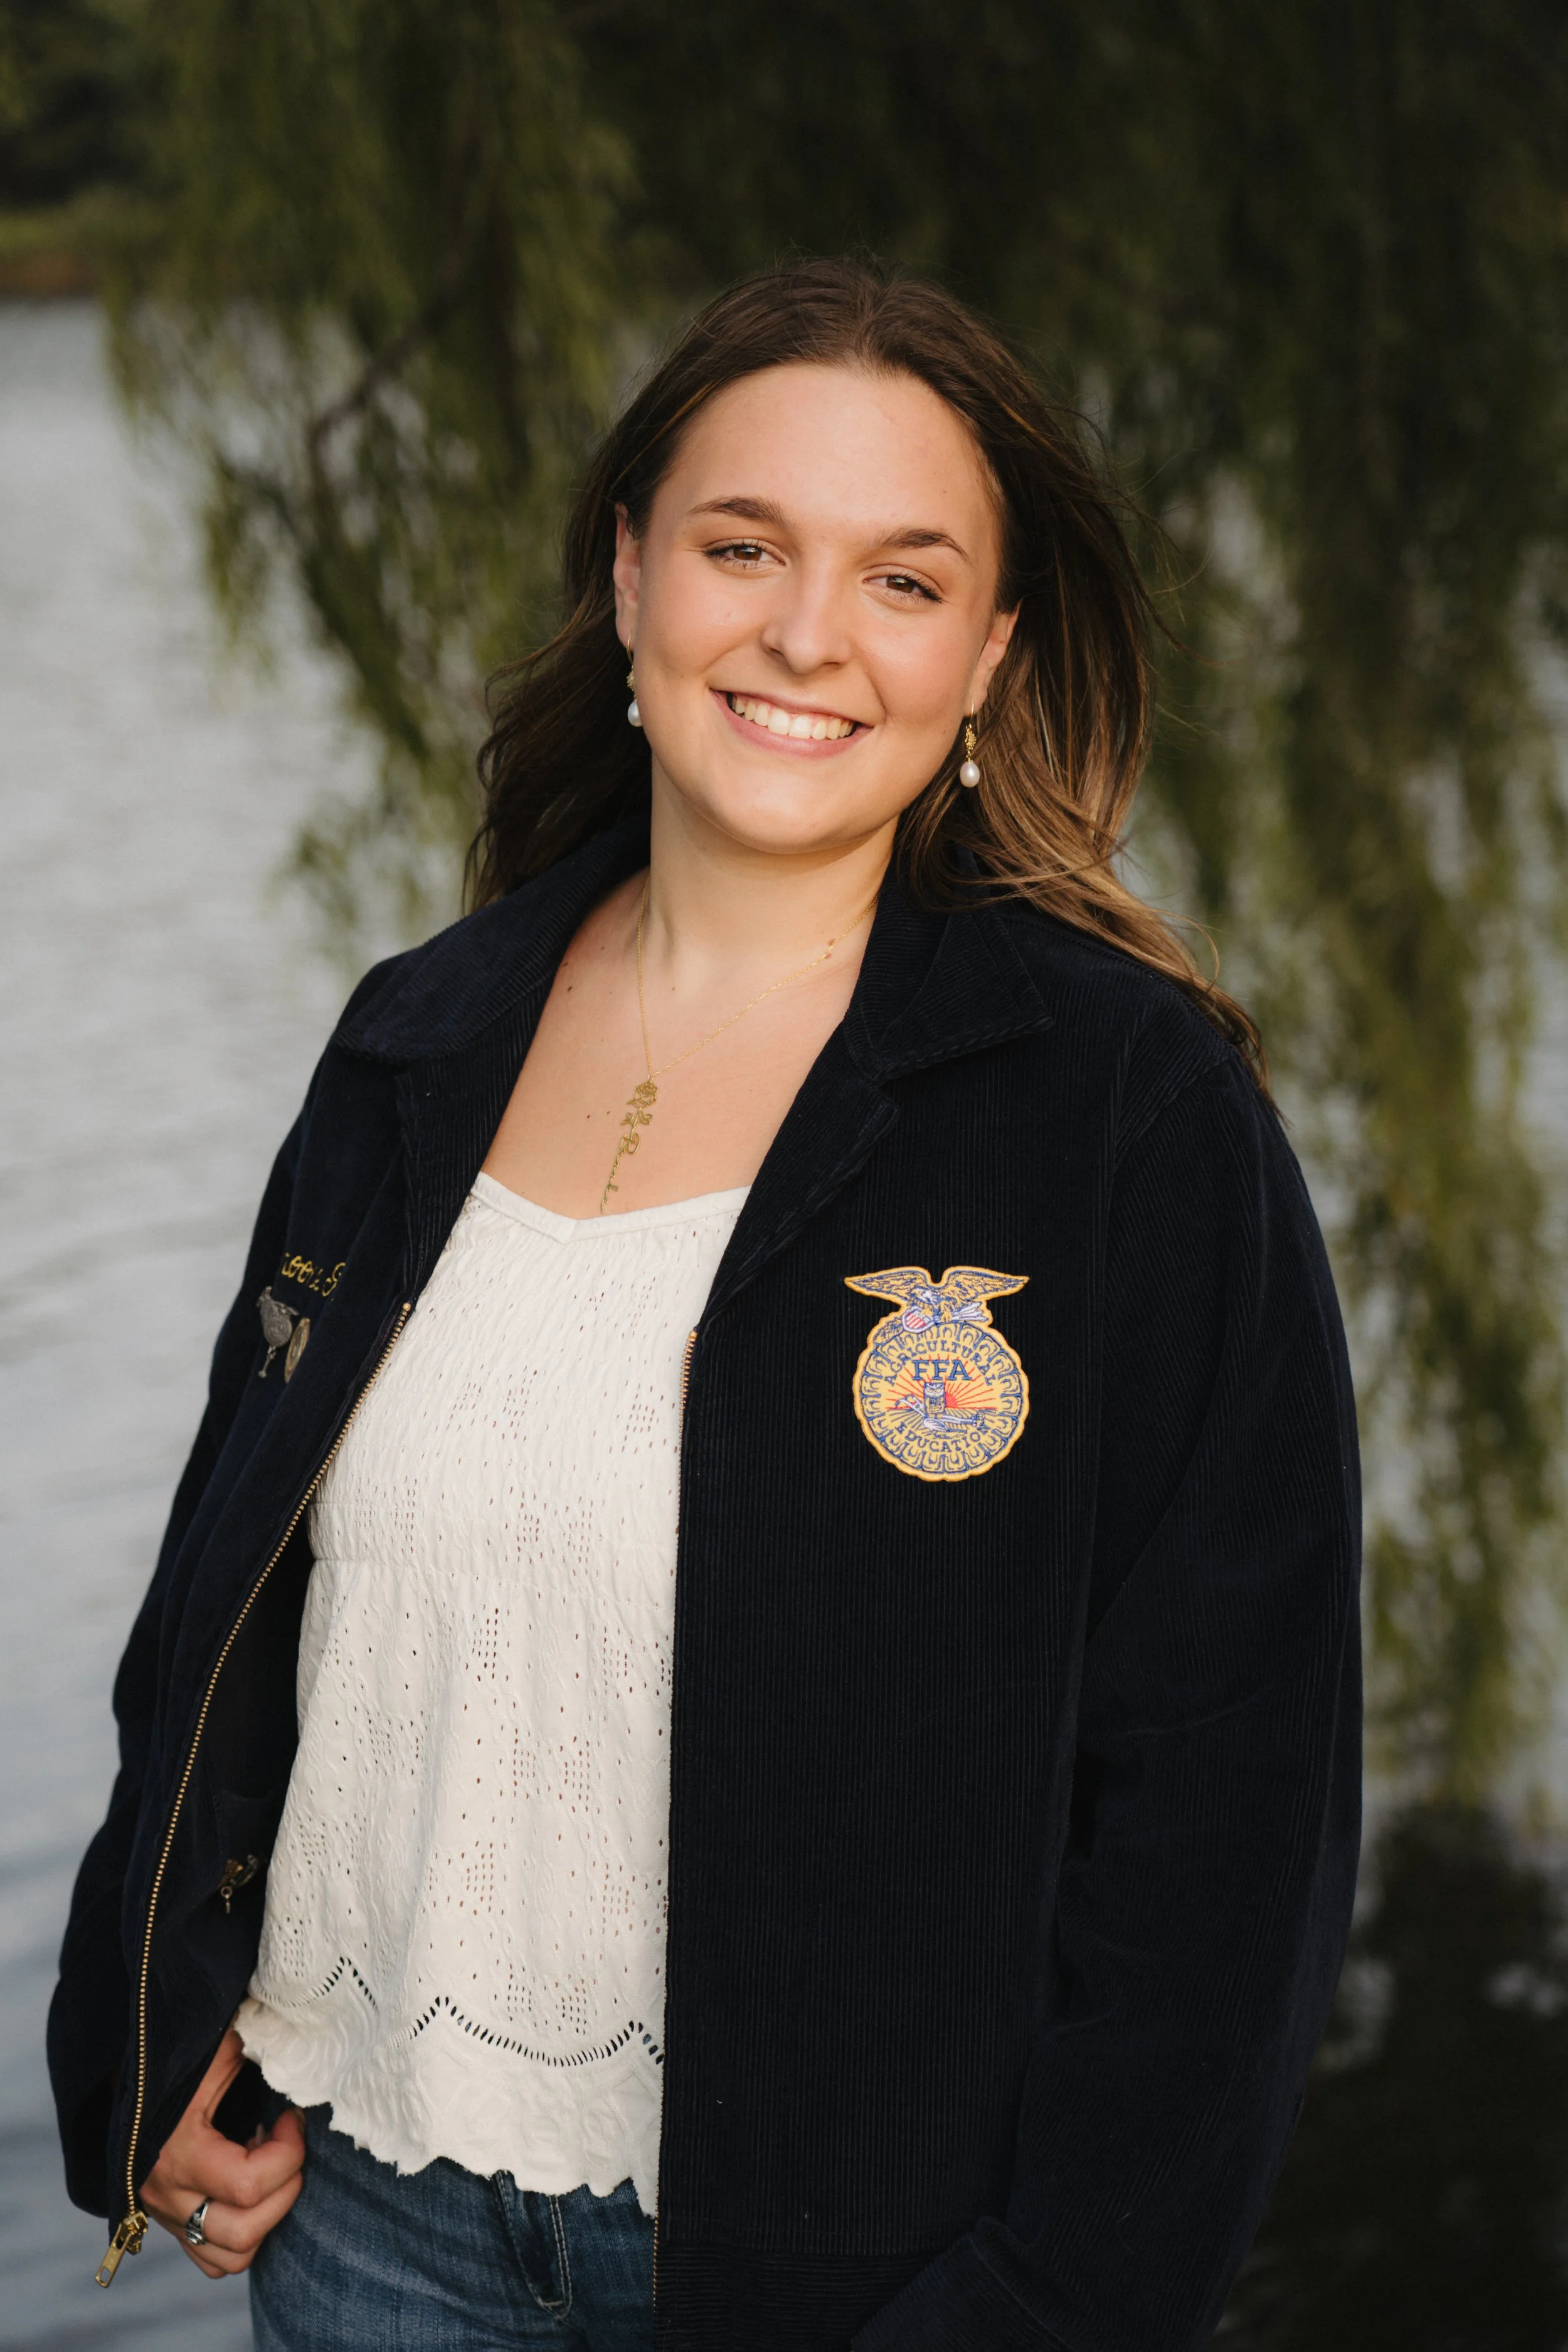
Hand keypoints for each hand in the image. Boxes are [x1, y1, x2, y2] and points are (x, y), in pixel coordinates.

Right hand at [141, 2029, 305, 2277]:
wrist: (120, 2087)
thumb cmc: (169, 2065)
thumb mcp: (210, 2054)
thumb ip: (252, 2052)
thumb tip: (298, 2054)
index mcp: (179, 2154)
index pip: (249, 2183)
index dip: (289, 2151)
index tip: (291, 2116)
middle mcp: (171, 2197)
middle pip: (245, 2231)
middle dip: (285, 2189)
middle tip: (289, 2148)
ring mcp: (169, 2217)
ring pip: (232, 2256)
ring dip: (267, 2219)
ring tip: (270, 2172)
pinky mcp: (170, 2225)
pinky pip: (214, 2260)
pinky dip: (243, 2237)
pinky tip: (250, 2192)